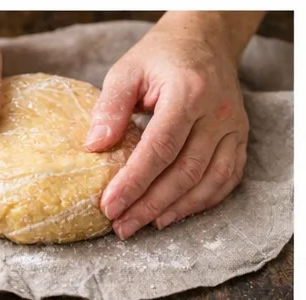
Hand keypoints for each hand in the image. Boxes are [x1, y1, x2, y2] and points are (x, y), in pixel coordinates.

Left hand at [87, 12, 254, 237]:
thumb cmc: (162, 56)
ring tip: (145, 225)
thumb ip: (110, 106)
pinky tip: (175, 214)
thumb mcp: (128, 69)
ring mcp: (234, 126)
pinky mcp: (240, 137)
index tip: (109, 207)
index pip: (160, 147)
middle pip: (185, 171)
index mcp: (189, 92)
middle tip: (122, 226)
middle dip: (150, 205)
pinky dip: (202, 202)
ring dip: (176, 210)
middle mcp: (217, 111)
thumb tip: (95, 146)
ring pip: (209, 181)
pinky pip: (227, 179)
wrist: (206, 38)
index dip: (134, 182)